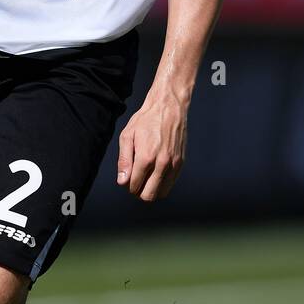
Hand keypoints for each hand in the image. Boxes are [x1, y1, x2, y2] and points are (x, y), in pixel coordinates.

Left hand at [116, 87, 187, 201]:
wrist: (168, 107)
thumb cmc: (145, 120)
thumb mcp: (127, 136)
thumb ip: (124, 161)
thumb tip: (122, 182)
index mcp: (146, 158)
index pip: (134, 186)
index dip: (128, 185)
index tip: (127, 177)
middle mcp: (161, 164)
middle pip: (148, 195)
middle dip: (139, 191)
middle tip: (135, 180)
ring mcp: (173, 164)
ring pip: (161, 193)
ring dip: (151, 189)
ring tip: (145, 176)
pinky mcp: (181, 163)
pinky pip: (171, 184)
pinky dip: (162, 184)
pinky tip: (155, 172)